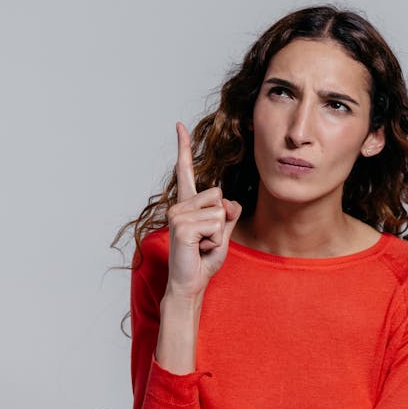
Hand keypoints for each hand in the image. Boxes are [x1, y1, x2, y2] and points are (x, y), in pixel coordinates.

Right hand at [166, 122, 241, 297]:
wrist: (191, 283)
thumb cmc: (204, 259)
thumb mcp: (224, 234)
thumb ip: (229, 215)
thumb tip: (230, 203)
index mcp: (187, 204)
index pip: (185, 171)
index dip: (183, 147)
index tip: (179, 125)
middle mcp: (179, 206)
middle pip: (219, 196)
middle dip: (223, 220)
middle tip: (206, 240)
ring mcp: (178, 215)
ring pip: (220, 212)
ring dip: (219, 233)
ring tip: (202, 245)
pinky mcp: (181, 227)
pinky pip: (215, 225)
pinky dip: (214, 241)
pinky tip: (199, 249)